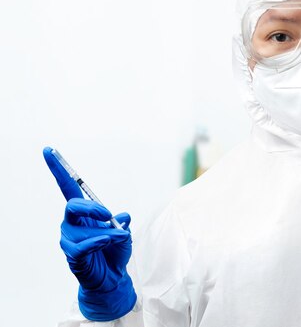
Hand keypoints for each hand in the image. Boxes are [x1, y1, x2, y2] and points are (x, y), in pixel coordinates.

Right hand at [43, 147, 136, 320]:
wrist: (113, 278)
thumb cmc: (115, 252)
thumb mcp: (124, 232)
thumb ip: (122, 223)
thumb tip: (124, 217)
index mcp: (83, 212)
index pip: (68, 187)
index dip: (59, 169)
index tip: (49, 150)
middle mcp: (72, 223)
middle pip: (73, 205)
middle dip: (92, 207)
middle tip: (108, 214)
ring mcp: (69, 239)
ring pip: (83, 229)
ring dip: (104, 232)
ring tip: (115, 239)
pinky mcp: (72, 256)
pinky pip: (82, 246)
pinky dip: (97, 242)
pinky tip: (105, 242)